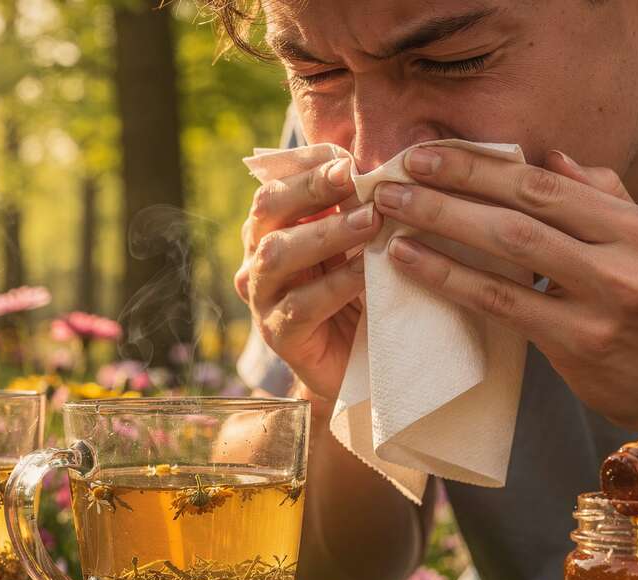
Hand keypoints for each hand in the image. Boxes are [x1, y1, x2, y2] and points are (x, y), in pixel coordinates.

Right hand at [234, 156, 382, 401]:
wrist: (359, 364)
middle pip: (267, 210)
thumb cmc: (361, 296)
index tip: (346, 157)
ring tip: (369, 221)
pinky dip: (335, 285)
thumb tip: (379, 169)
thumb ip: (357, 211)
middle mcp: (258, 259)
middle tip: (353, 177)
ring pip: (277, 255)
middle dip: (310, 189)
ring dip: (324, 233)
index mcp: (272, 229)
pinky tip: (365, 273)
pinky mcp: (278, 336)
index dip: (307, 167)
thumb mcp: (357, 246)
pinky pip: (300, 305)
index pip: (277, 184)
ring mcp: (263, 299)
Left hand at [372, 147, 637, 432]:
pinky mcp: (578, 343)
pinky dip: (452, 278)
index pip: (547, 182)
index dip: (484, 163)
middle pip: (525, 206)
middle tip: (398, 171)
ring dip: (443, 223)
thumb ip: (602, 198)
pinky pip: (502, 303)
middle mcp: (624, 256)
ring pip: (510, 248)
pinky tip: (412, 262)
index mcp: (635, 227)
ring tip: (393, 210)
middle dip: (456, 182)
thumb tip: (551, 156)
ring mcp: (602, 301)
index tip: (430, 152)